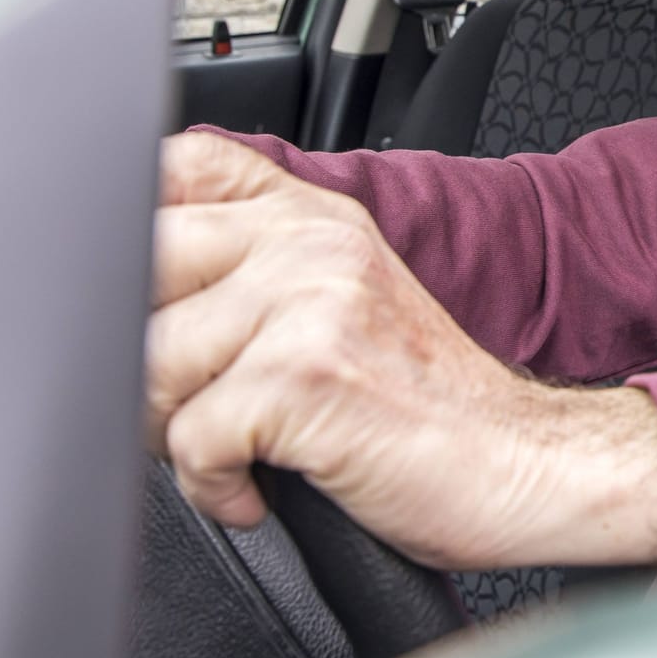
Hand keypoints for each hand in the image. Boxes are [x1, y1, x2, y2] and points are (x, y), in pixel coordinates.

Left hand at [146, 132, 656, 568]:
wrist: (526, 468)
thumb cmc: (432, 413)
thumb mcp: (347, 309)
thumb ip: (259, 273)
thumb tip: (131, 295)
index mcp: (317, 217)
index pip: (181, 167)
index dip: (131, 226)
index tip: (151, 302)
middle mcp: (313, 240)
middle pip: (139, 266)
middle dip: (142, 357)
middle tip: (196, 405)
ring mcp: (311, 300)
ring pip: (149, 362)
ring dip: (174, 434)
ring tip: (240, 452)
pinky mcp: (308, 374)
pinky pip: (188, 439)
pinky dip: (214, 488)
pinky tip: (261, 489)